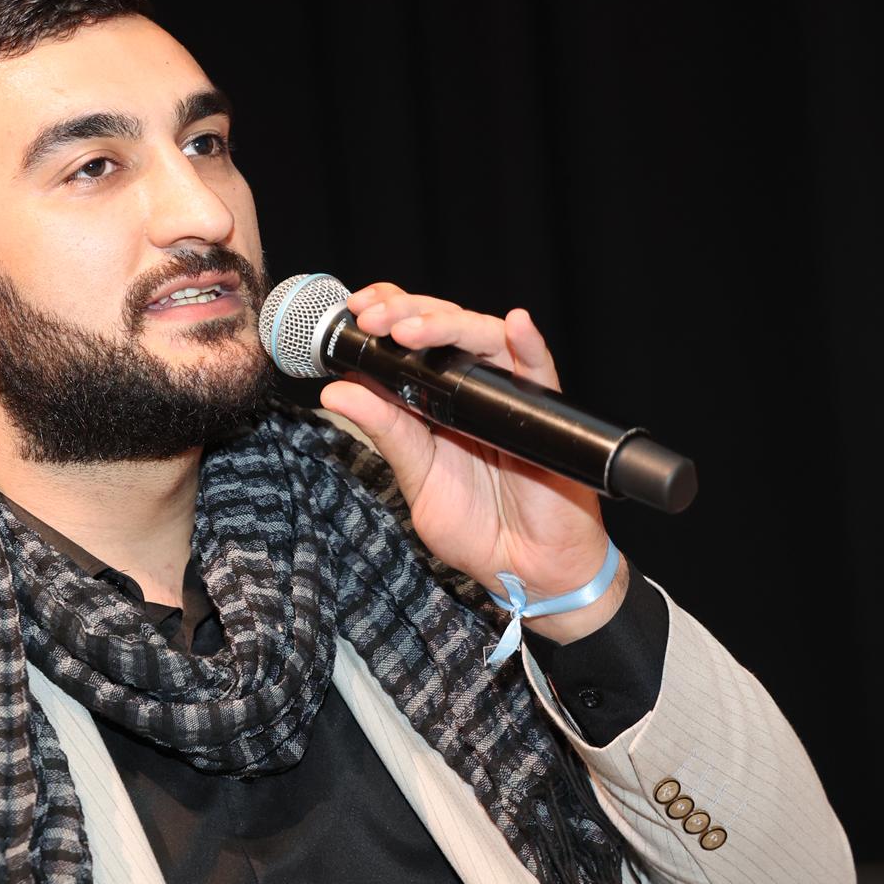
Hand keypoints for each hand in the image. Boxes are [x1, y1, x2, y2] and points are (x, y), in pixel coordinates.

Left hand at [319, 283, 627, 643]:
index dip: (387, 313)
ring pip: (483, 336)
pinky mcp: (546, 411)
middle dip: (405, 313)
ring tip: (411, 329)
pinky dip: (529, 343)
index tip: (355, 312)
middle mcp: (472, 386)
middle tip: (374, 319)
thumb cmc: (477, 526)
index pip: (412, 337)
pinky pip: (541, 369)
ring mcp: (509, 394)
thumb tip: (336, 390)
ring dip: (446, 324)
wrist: (526, 571)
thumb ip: (385, 432)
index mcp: (436, 398)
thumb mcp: (418, 476)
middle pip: (443, 326)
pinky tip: (515, 325)